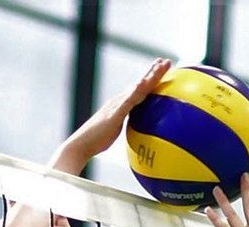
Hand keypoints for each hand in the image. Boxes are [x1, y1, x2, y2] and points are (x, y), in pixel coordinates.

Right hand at [54, 57, 171, 171]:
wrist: (82, 143)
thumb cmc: (98, 141)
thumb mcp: (117, 131)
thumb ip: (127, 127)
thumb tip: (141, 132)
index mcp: (122, 104)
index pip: (139, 88)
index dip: (150, 78)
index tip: (161, 68)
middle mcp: (120, 100)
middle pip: (140, 83)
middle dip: (153, 71)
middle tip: (166, 61)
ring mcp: (117, 104)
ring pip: (137, 88)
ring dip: (149, 77)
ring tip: (160, 67)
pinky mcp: (115, 113)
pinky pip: (128, 101)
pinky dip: (137, 91)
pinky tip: (144, 84)